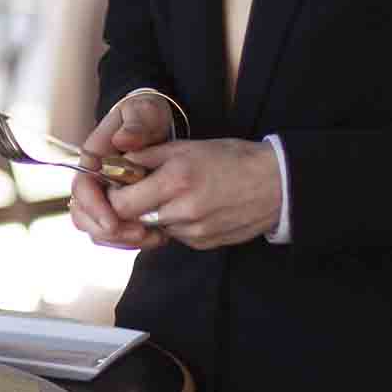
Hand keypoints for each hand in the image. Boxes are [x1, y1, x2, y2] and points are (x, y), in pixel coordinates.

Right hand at [71, 93, 175, 250]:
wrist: (155, 123)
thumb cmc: (146, 115)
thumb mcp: (144, 112)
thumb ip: (136, 124)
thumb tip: (121, 140)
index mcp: (93, 158)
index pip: (82, 188)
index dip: (94, 207)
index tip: (113, 221)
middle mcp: (93, 180)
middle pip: (83, 215)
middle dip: (106, 230)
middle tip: (138, 234)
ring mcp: (103, 195)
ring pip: (97, 228)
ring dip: (121, 240)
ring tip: (153, 237)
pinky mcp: (117, 207)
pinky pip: (114, 231)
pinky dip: (131, 240)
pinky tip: (157, 236)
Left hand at [87, 137, 282, 250]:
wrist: (278, 185)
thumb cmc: (233, 159)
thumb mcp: (188, 147)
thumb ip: (148, 156)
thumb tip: (118, 162)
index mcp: (175, 181)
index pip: (121, 204)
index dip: (114, 197)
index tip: (119, 186)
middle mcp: (182, 211)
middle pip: (135, 220)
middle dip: (133, 207)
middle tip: (142, 190)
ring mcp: (194, 232)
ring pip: (156, 228)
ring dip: (156, 215)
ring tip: (175, 195)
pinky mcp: (204, 244)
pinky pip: (176, 236)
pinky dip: (176, 224)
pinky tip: (194, 207)